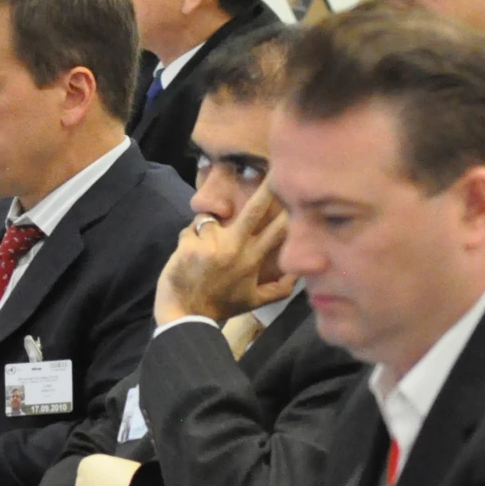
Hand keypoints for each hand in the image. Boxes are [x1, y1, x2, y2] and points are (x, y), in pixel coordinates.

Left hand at [154, 180, 296, 325]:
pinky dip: (189, 239)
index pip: (277, 231)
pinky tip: (188, 256)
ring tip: (203, 252)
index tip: (296, 193)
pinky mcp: (189, 243)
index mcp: (252, 260)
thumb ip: (280, 289)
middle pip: (253, 210)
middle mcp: (234, 248)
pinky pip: (190, 229)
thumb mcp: (254, 302)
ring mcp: (211, 243)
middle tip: (273, 170)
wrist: (185, 315)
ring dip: (207, 230)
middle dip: (265, 189)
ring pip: (211, 218)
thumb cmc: (220, 306)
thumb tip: (299, 273)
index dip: (289, 211)